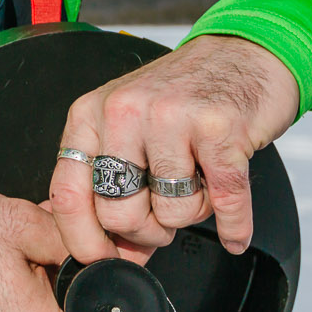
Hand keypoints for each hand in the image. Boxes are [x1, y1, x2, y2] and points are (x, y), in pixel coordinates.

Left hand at [47, 34, 299, 262]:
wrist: (243, 53)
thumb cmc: (183, 95)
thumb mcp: (126, 124)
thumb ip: (110, 180)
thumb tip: (107, 251)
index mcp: (91, 113)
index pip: (68, 193)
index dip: (83, 240)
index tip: (101, 259)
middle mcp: (124, 112)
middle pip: (118, 214)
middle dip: (146, 232)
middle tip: (164, 218)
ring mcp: (172, 118)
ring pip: (171, 212)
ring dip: (191, 215)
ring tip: (199, 185)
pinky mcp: (220, 129)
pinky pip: (223, 202)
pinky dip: (232, 226)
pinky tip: (233, 233)